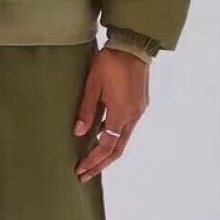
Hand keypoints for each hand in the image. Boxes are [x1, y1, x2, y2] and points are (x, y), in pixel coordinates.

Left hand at [73, 46, 149, 182]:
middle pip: (117, 149)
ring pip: (124, 139)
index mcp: (120, 114)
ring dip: (108, 151)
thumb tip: (78, 133)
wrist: (133, 45)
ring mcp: (138, 110)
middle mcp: (132, 116)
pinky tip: (103, 134)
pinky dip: (115, 136)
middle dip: (100, 164)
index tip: (81, 170)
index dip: (93, 160)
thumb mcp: (93, 84)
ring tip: (92, 158)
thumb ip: (86, 109)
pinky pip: (127, 127)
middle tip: (85, 174)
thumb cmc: (111, 62)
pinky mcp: (140, 103)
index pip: (107, 147)